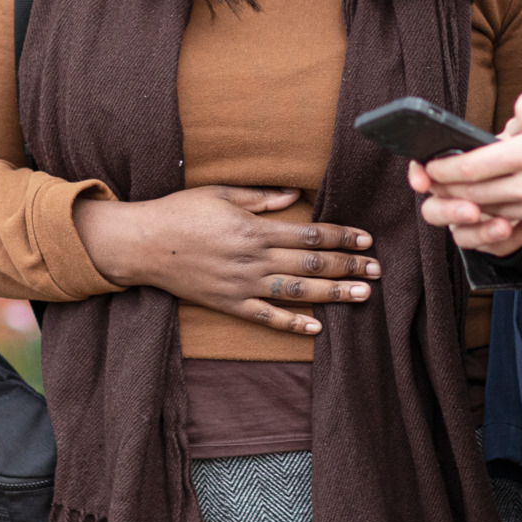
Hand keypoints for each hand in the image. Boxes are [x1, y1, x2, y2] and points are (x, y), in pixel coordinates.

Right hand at [72, 186, 380, 335]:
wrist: (143, 244)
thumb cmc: (180, 212)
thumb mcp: (220, 193)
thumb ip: (261, 197)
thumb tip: (295, 195)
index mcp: (254, 228)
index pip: (310, 233)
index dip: (341, 236)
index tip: (366, 239)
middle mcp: (253, 258)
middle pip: (311, 264)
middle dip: (348, 266)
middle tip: (377, 269)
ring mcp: (242, 284)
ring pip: (297, 292)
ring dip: (333, 295)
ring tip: (362, 295)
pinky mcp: (229, 304)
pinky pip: (266, 317)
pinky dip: (292, 324)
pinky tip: (317, 328)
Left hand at [410, 88, 521, 252]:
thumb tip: (508, 128)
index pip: (470, 168)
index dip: (442, 169)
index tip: (429, 166)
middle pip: (474, 198)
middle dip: (447, 193)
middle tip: (432, 184)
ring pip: (493, 215)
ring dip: (469, 208)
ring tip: (456, 196)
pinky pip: (518, 223)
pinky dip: (498, 218)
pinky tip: (492, 208)